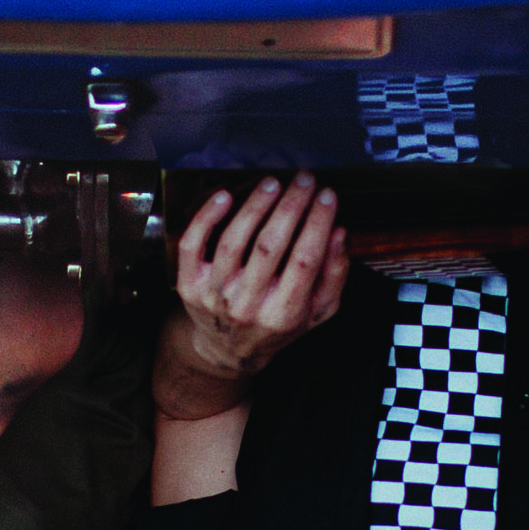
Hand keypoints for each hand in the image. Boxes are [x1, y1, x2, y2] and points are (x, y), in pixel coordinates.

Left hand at [164, 175, 347, 397]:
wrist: (228, 350)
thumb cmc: (278, 324)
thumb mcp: (318, 311)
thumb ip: (334, 274)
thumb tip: (339, 232)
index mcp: (284, 313)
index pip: (305, 260)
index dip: (317, 223)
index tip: (327, 196)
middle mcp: (248, 305)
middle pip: (270, 246)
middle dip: (290, 206)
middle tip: (303, 180)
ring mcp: (215, 295)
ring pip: (233, 241)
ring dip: (254, 206)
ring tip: (272, 183)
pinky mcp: (189, 285)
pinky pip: (193, 245)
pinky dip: (206, 217)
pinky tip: (225, 195)